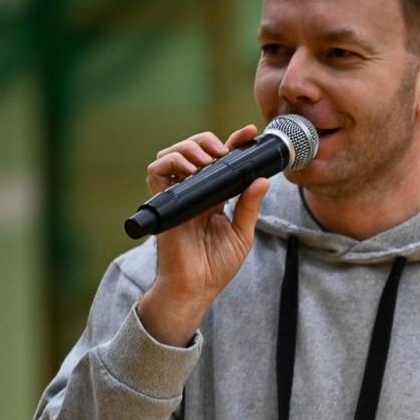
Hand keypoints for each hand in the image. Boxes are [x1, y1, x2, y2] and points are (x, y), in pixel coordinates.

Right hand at [137, 125, 271, 346]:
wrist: (196, 286)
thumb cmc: (216, 266)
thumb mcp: (241, 233)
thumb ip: (250, 206)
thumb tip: (263, 180)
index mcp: (213, 198)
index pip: (220, 162)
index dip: (232, 143)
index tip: (249, 133)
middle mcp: (193, 193)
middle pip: (192, 150)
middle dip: (207, 140)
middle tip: (223, 149)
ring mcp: (176, 196)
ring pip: (171, 154)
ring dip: (189, 148)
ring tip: (207, 159)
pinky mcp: (162, 202)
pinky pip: (156, 171)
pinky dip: (172, 162)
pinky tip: (191, 170)